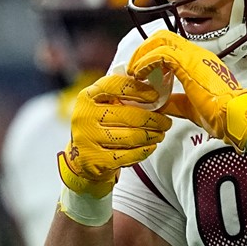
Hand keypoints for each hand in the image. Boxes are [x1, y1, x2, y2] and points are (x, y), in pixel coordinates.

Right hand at [57, 73, 172, 196]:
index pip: (115, 86)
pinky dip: (144, 150)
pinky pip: (128, 155)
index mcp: (87, 96)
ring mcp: (88, 138)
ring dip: (152, 135)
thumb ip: (122, 95)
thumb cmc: (98, 125)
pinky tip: (151, 146)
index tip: (156, 96)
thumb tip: (155, 86)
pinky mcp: (95, 159)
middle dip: (154, 119)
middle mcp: (84, 116)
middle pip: (129, 115)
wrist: (81, 156)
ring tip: (161, 134)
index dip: (139, 89)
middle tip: (166, 121)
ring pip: (131, 136)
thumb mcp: (103, 105)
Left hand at [127, 31, 246, 150]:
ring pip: (160, 40)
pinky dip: (146, 62)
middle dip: (143, 50)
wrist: (235, 116)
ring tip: (134, 71)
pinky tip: (140, 74)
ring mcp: (194, 56)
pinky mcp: (189, 63)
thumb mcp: (190, 106)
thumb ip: (174, 101)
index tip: (141, 71)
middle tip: (133, 68)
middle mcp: (197, 54)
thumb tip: (160, 103)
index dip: (152, 54)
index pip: (171, 46)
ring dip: (142, 55)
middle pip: (163, 37)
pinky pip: (160, 54)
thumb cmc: (221, 113)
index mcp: (199, 62)